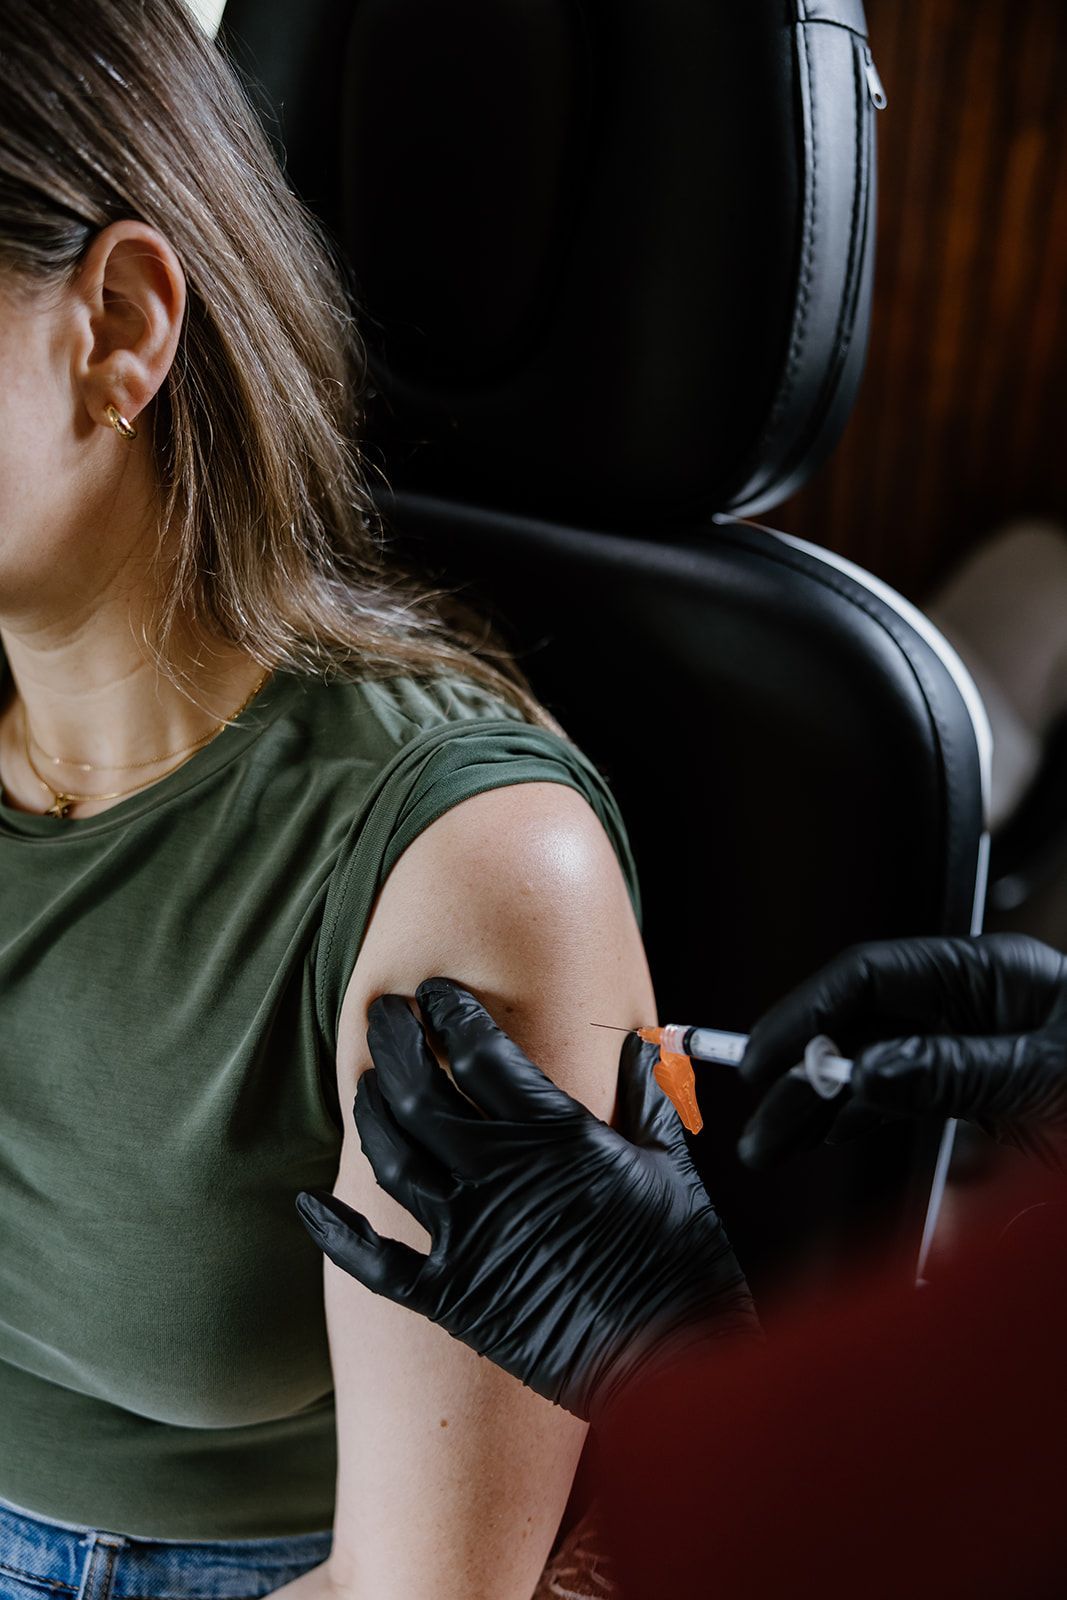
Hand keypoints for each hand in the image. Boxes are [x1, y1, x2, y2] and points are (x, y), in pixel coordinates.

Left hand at [296, 978, 757, 1421]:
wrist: (671, 1361)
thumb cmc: (680, 1261)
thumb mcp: (671, 1165)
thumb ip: (646, 1097)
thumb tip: (642, 1044)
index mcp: (554, 1135)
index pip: (482, 1051)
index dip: (453, 1013)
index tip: (438, 993)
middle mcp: (499, 1176)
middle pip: (421, 1091)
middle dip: (395, 1042)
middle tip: (382, 1015)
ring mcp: (468, 1236)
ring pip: (392, 1157)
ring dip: (370, 1112)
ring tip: (365, 1083)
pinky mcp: (453, 1295)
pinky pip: (376, 1261)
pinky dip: (337, 1234)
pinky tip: (309, 1205)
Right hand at [738, 933, 1066, 1169]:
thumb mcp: (1046, 1078)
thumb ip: (954, 1070)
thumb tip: (864, 1072)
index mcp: (990, 976)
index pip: (872, 978)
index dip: (809, 1014)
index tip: (766, 1058)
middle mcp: (973, 1007)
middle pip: (863, 1027)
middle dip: (806, 1072)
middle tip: (763, 1128)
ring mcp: (974, 1051)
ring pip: (874, 1069)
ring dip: (824, 1105)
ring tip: (777, 1145)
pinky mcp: (982, 1096)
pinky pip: (903, 1100)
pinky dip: (860, 1120)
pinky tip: (826, 1136)